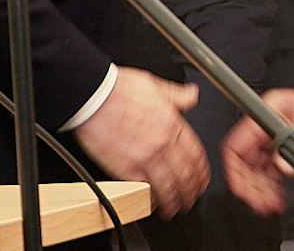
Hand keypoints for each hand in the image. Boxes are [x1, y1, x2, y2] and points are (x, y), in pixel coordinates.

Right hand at [72, 66, 208, 217]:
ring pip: (168, 186)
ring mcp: (144, 157)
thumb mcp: (156, 85)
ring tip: (175, 209)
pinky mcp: (124, 168)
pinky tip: (153, 205)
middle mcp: (162, 142)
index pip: (195, 153)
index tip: (201, 179)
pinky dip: (151, 200)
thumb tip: (191, 95)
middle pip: (185, 174)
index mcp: (171, 123)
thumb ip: (177, 95)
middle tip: (191, 200)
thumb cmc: (118, 89)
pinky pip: (143, 189)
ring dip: (174, 201)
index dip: (201, 171)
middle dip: (191, 191)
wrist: (92, 96)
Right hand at [222, 88, 293, 216]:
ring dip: (262, 191)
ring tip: (271, 206)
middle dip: (250, 188)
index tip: (241, 189)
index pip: (234, 148)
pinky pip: (268, 172)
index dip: (234, 171)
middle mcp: (257, 134)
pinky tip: (277, 198)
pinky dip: (272, 186)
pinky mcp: (275, 151)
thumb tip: (284, 167)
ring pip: (255, 173)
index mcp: (256, 120)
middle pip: (243, 166)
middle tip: (262, 204)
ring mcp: (265, 143)